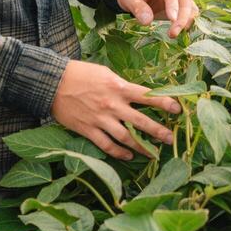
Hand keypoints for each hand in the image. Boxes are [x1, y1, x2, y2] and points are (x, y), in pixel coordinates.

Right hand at [50, 59, 181, 161]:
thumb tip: (138, 95)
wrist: (52, 83)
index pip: (147, 97)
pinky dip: (119, 153)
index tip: (178, 110)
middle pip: (141, 121)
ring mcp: (100, 119)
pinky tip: (128, 156)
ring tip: (153, 153)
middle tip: (171, 139)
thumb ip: (122, 85)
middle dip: (158, 131)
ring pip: (126, 138)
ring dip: (141, 147)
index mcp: (119, 87)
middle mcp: (112, 105)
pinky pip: (107, 146)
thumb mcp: (105, 73)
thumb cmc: (80, 73)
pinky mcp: (88, 130)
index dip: (164, 103)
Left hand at [115, 0, 198, 37]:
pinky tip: (180, 33)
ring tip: (174, 35)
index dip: (173, 4)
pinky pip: (189, 12)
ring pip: (190, 7)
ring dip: (186, 22)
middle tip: (172, 34)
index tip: (172, 20)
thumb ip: (137, 7)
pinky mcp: (180, 3)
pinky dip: (187, 23)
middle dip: (182, 18)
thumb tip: (147, 21)